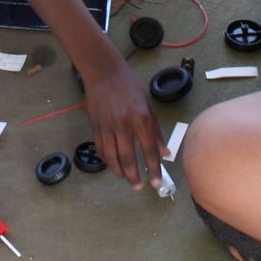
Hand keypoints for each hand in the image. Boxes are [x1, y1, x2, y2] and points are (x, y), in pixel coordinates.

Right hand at [75, 47, 167, 188]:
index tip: (156, 183)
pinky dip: (107, 161)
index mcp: (142, 119)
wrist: (105, 74)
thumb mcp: (149, 106)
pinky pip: (101, 150)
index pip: (149, 150)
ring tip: (126, 178)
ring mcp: (108, 126)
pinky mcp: (96, 127)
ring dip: (119, 172)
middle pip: (128, 158)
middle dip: (134, 177)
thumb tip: (165, 154)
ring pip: (112, 157)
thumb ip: (156, 132)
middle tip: (138, 187)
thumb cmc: (131, 88)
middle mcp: (124, 124)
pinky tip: (113, 165)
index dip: (153, 169)